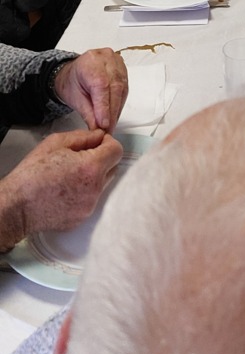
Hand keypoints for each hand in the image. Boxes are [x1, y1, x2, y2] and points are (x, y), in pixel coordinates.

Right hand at [0, 129, 122, 251]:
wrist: (18, 206)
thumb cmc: (33, 174)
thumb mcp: (56, 143)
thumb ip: (83, 137)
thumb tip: (99, 136)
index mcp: (91, 167)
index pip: (117, 150)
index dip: (108, 142)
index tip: (96, 142)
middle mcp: (95, 189)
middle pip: (113, 167)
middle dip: (102, 159)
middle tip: (81, 157)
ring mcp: (90, 206)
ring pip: (103, 184)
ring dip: (94, 176)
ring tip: (70, 175)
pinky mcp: (83, 217)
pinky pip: (92, 199)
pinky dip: (85, 192)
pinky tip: (66, 189)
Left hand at [53, 50, 127, 130]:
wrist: (74, 73)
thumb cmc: (72, 83)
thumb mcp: (75, 99)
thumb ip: (88, 113)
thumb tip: (98, 128)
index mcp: (90, 62)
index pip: (101, 85)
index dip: (104, 106)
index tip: (104, 124)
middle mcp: (105, 58)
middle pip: (114, 86)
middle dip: (112, 111)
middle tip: (108, 129)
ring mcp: (116, 62)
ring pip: (122, 88)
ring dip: (117, 109)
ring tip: (111, 125)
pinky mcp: (123, 68)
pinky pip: (124, 88)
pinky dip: (120, 103)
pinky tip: (115, 114)